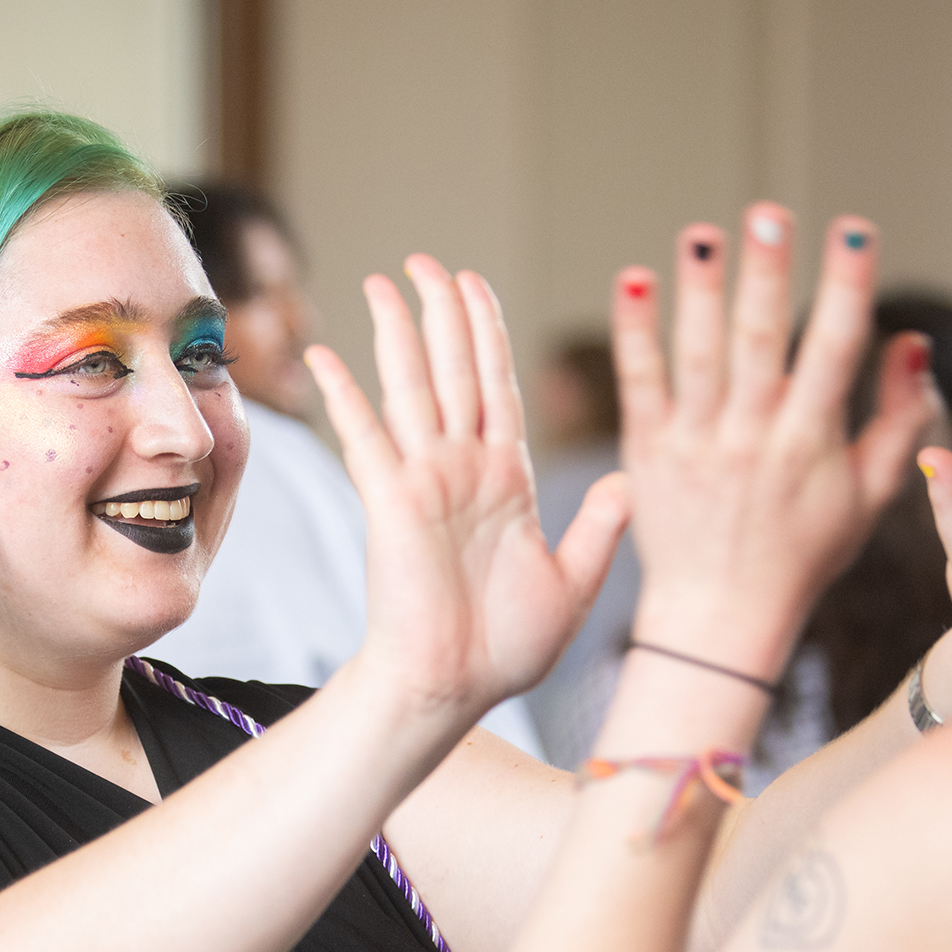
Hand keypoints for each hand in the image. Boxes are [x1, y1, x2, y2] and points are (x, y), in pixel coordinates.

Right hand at [307, 257, 629, 718]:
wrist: (457, 690)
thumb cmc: (507, 649)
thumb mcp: (574, 585)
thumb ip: (599, 531)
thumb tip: (626, 481)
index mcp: (509, 480)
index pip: (499, 387)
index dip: (488, 334)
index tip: (476, 285)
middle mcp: (464, 469)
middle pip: (456, 370)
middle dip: (444, 312)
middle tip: (428, 261)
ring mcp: (425, 481)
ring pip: (413, 388)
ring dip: (400, 333)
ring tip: (386, 281)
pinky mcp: (391, 503)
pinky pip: (365, 438)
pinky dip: (345, 395)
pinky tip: (325, 355)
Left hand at [613, 205, 932, 678]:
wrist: (720, 618)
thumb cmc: (804, 554)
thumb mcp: (869, 495)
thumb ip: (900, 418)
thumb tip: (912, 341)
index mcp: (810, 442)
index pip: (835, 353)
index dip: (848, 289)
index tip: (856, 232)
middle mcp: (752, 437)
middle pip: (760, 343)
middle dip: (766, 276)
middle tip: (769, 215)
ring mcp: (695, 442)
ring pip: (696, 355)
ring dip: (699, 292)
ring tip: (701, 234)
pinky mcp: (647, 450)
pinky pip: (638, 383)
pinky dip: (633, 332)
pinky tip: (633, 278)